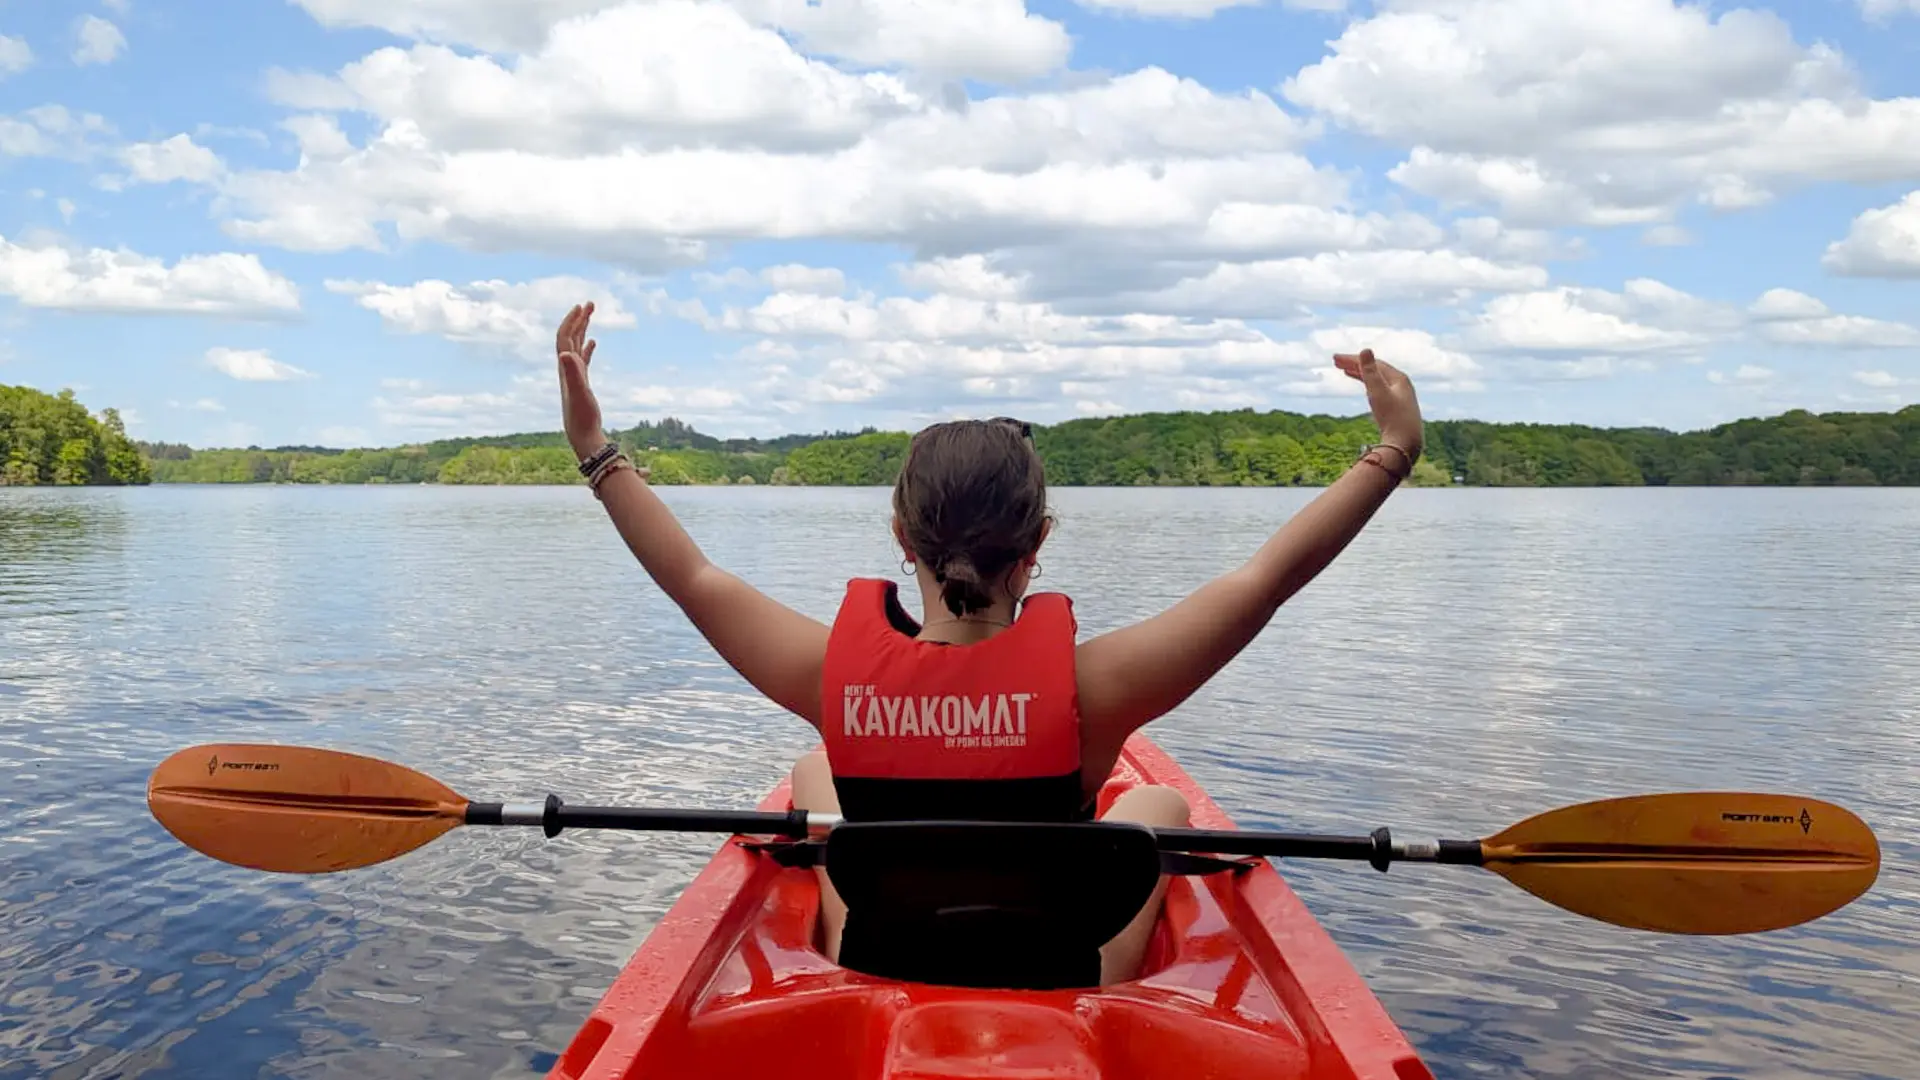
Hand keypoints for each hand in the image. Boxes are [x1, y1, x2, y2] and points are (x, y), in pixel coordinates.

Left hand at [556, 302, 603, 459]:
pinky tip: (593, 342)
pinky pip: (584, 359)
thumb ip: (572, 372)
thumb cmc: (581, 416)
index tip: (581, 306)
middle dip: (579, 319)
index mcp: (566, 367)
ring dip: (583, 329)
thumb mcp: (579, 392)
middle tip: (590, 303)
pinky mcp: (583, 383)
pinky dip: (587, 347)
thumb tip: (565, 352)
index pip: (565, 338)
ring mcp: (575, 375)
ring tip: (590, 314)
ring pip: (576, 346)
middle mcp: (568, 368)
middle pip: (570, 337)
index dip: (571, 321)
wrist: (582, 434)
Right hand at [1334, 349, 1422, 458]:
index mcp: (1399, 378)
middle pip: (1375, 370)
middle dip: (1355, 365)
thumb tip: (1365, 350)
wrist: (1406, 444)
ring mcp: (1401, 397)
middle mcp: (1402, 385)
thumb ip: (1369, 371)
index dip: (1354, 359)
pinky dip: (1369, 386)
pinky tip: (1364, 388)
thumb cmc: (1392, 418)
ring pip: (1378, 381)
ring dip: (1361, 374)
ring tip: (1346, 371)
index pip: (1373, 363)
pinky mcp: (1398, 409)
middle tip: (1335, 362)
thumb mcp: (1378, 392)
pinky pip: (1380, 391)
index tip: (1335, 359)